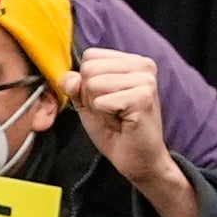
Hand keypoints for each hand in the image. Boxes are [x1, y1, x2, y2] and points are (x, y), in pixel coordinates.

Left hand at [70, 46, 196, 216]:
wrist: (137, 159)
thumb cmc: (116, 130)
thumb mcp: (87, 103)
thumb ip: (75, 85)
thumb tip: (70, 78)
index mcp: (132, 61)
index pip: (90, 57)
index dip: (87, 83)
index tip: (105, 101)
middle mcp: (143, 65)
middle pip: (89, 69)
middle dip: (90, 96)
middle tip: (110, 111)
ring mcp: (146, 80)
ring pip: (93, 84)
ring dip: (98, 107)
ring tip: (116, 117)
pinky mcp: (144, 98)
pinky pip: (102, 101)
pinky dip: (105, 116)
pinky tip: (122, 122)